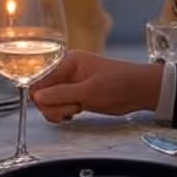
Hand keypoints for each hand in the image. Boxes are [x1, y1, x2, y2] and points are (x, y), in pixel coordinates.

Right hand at [30, 51, 162, 122]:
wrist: (140, 90)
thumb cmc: (117, 85)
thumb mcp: (88, 91)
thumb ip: (60, 94)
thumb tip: (36, 98)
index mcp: (67, 62)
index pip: (39, 80)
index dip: (41, 97)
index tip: (52, 108)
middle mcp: (67, 71)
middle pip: (43, 92)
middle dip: (53, 105)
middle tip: (71, 109)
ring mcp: (72, 83)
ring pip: (51, 100)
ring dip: (60, 110)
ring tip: (77, 110)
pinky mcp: (78, 94)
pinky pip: (61, 104)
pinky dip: (64, 111)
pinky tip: (75, 113)